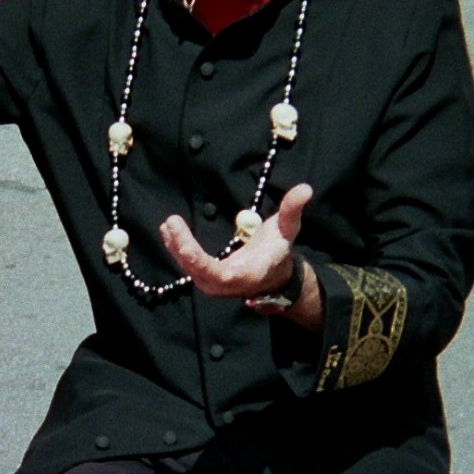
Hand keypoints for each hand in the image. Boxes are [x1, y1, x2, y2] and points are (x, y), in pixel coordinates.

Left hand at [159, 184, 315, 302]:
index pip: (218, 274)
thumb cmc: (279, 249)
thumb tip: (305, 189)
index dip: (199, 263)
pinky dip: (177, 249)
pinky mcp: (207, 278)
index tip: (185, 247)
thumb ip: (292, 209)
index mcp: (246, 274)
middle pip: (198, 271)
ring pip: (190, 269)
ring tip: (168, 224)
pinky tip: (168, 231)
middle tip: (171, 223)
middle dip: (182, 249)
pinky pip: (189, 266)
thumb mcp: (288, 229)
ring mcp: (215, 284)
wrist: (274, 274)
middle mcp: (227, 284)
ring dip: (176, 247)